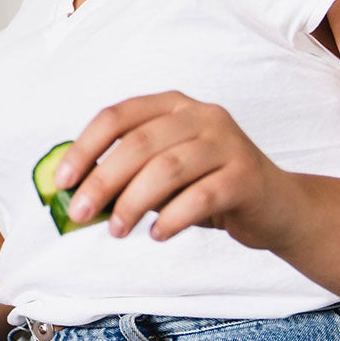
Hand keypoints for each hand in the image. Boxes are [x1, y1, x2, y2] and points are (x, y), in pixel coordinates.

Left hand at [59, 91, 307, 247]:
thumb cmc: (208, 188)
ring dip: (134, 203)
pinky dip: (173, 218)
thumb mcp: (164, 174)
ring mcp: (227, 142)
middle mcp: (202, 115)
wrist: (277, 207)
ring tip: (117, 230)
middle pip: (138, 144)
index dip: (84, 148)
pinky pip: (201, 196)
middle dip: (102, 181)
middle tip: (80, 213)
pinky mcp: (246, 175)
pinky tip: (158, 235)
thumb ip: (127, 175)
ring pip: (167, 168)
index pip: (117, 117)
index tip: (62, 182)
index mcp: (173, 105)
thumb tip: (74, 195)